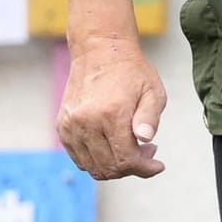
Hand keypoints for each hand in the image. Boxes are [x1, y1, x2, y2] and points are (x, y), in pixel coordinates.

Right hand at [57, 37, 167, 179]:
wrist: (100, 51)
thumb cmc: (131, 71)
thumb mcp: (153, 91)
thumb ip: (150, 118)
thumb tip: (146, 140)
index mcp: (111, 113)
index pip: (125, 159)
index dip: (144, 169)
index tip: (158, 165)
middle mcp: (87, 121)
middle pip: (109, 167)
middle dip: (132, 168)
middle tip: (147, 152)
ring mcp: (71, 125)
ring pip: (92, 166)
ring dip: (114, 166)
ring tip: (131, 148)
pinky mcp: (62, 126)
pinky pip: (78, 157)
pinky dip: (96, 160)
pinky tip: (112, 146)